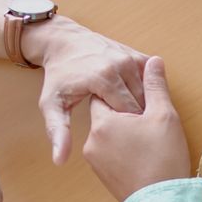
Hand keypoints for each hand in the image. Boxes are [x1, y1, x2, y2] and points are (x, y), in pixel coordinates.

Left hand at [23, 16, 149, 164]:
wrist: (63, 41)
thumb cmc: (58, 76)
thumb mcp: (52, 105)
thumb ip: (58, 132)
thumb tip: (59, 160)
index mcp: (104, 78)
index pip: (128, 113)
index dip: (126, 129)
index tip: (121, 138)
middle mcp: (120, 65)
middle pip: (140, 103)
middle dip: (136, 121)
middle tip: (129, 133)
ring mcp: (130, 58)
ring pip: (147, 93)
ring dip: (143, 108)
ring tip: (134, 122)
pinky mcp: (136, 54)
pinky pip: (149, 80)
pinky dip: (146, 92)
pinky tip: (138, 103)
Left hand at [82, 57, 190, 201]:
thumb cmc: (162, 159)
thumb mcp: (164, 116)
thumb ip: (156, 86)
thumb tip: (154, 61)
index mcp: (103, 121)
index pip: (109, 93)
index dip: (129, 93)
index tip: (144, 100)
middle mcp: (92, 139)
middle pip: (107, 112)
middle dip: (125, 111)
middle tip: (148, 119)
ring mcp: (94, 159)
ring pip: (108, 133)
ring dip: (124, 130)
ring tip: (147, 137)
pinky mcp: (101, 174)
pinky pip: (109, 150)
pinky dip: (122, 146)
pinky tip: (142, 151)